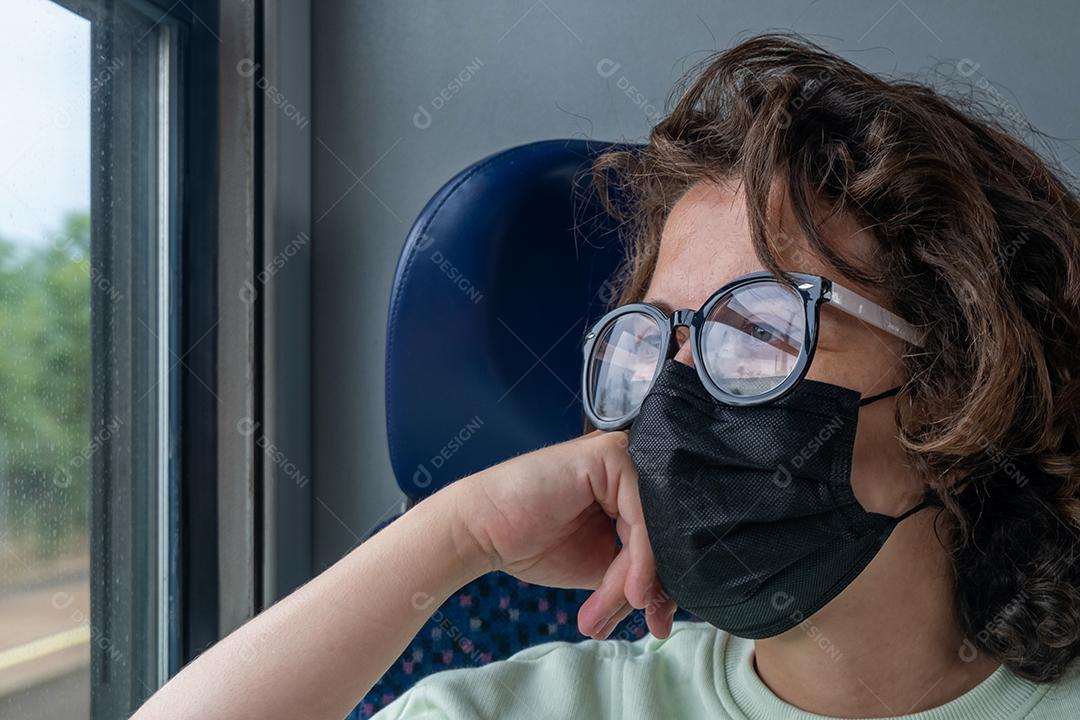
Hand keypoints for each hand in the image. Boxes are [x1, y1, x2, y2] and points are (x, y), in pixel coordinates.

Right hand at [449, 430, 677, 639]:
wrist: (481, 532)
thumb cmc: (530, 543)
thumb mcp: (598, 569)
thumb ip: (634, 577)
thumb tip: (666, 609)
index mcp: (629, 490)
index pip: (665, 537)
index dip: (665, 583)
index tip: (658, 623)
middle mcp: (631, 469)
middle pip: (666, 534)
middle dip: (657, 587)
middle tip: (652, 626)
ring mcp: (622, 458)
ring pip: (657, 529)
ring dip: (640, 580)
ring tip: (616, 610)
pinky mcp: (610, 455)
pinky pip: (641, 515)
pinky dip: (640, 558)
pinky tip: (629, 589)